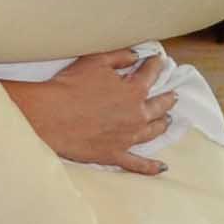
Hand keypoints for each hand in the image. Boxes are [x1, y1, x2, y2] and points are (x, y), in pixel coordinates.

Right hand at [2, 51, 174, 175]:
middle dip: (167, 98)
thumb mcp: (95, 61)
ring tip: (167, 120)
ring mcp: (127, 138)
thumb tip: (135, 56)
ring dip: (162, 124)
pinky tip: (162, 167)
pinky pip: (137, 164)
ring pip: (153, 131)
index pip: (151, 74)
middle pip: (159, 106)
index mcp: (134, 91)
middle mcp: (136, 115)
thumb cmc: (70, 86)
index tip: (158, 61)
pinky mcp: (114, 154)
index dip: (155, 65)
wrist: (50, 116)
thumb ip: (119, 56)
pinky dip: (151, 166)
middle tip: (173, 94)